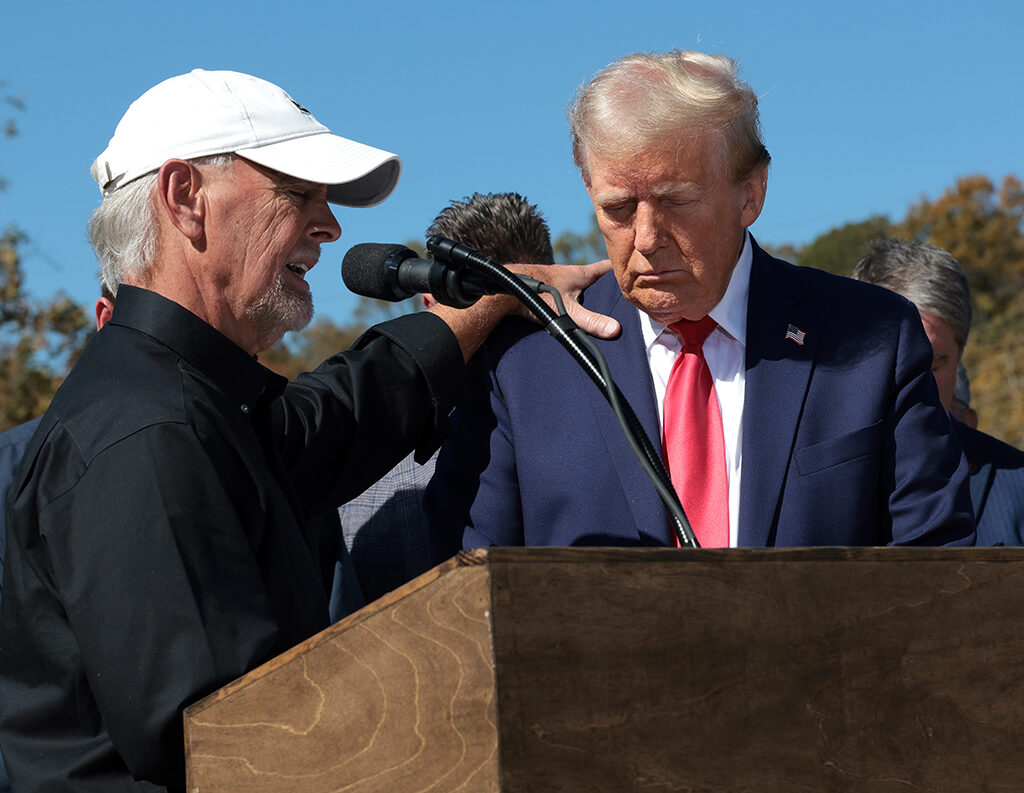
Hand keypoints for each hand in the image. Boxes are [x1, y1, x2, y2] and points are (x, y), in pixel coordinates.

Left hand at [429, 258, 618, 361]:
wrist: (507, 288)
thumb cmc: (537, 294)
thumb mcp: (568, 311)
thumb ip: (591, 321)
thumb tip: (616, 330)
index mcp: (581, 273)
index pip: (607, 266)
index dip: (620, 267)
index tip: (634, 266)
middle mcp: (570, 273)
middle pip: (596, 276)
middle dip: (608, 283)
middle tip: (623, 291)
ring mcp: (557, 279)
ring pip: (579, 283)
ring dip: (589, 291)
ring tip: (601, 304)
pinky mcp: (545, 287)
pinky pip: (565, 291)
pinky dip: (572, 297)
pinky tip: (572, 308)